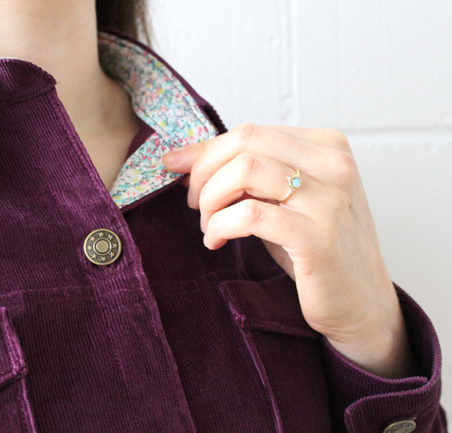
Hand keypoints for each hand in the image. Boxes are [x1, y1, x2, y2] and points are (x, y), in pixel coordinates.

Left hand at [161, 123, 414, 378]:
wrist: (361, 303)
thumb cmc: (313, 248)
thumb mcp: (281, 199)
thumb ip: (245, 174)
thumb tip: (181, 158)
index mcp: (326, 146)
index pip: (249, 132)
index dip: (204, 151)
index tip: (175, 168)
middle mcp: (333, 165)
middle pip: (244, 144)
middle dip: (204, 173)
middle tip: (196, 205)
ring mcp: (330, 200)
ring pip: (244, 172)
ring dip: (211, 201)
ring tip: (210, 227)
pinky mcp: (318, 238)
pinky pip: (249, 215)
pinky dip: (220, 227)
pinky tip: (217, 242)